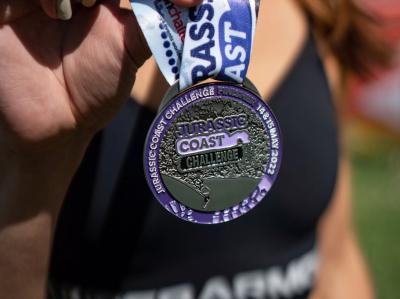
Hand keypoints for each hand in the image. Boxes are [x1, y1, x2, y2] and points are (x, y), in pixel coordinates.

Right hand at [0, 0, 200, 156]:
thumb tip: (197, 6)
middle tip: (109, 1)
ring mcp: (39, 0)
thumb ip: (155, 24)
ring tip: (88, 4)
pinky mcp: (8, 7)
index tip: (190, 2)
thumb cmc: (93, 90)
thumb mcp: (131, 52)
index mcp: (103, 1)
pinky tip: (58, 13)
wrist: (56, 122)